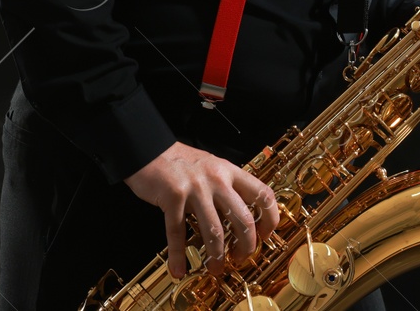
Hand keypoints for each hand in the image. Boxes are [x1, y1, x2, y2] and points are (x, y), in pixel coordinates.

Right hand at [123, 141, 279, 278]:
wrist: (149, 150)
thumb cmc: (181, 162)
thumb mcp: (213, 166)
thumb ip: (228, 186)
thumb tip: (243, 216)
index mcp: (230, 171)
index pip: (263, 194)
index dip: (270, 219)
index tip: (265, 236)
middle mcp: (216, 179)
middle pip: (243, 219)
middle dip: (245, 246)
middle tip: (239, 258)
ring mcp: (195, 188)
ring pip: (214, 231)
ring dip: (216, 256)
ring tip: (214, 268)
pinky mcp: (173, 197)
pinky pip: (178, 232)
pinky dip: (178, 255)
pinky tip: (178, 269)